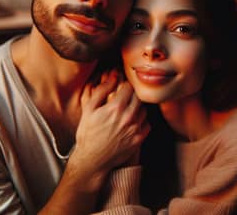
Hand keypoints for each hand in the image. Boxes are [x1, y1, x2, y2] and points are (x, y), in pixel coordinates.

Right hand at [67, 70, 149, 191]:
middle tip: (126, 98)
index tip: (122, 88)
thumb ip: (101, 90)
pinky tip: (133, 121)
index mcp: (116, 107)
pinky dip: (142, 120)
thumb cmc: (88, 133)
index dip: (125, 85)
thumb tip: (113, 77)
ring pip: (145, 109)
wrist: (92, 160)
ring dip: (138, 107)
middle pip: (139, 97)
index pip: (129, 87)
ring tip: (129, 110)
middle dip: (133, 94)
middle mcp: (129, 117)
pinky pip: (147, 123)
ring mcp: (135, 129)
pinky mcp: (139, 139)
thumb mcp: (89, 109)